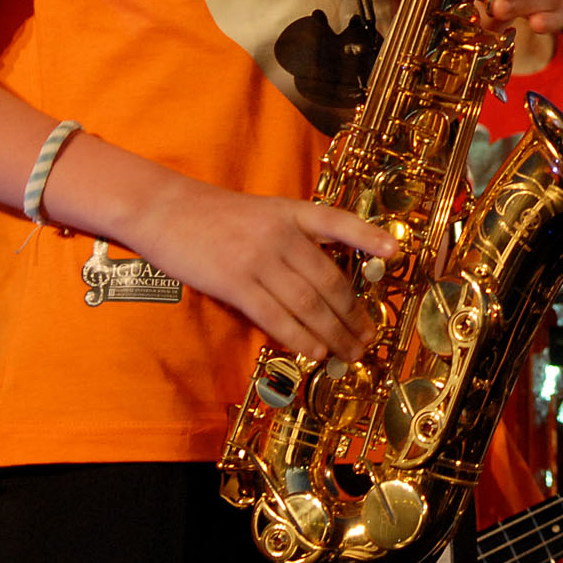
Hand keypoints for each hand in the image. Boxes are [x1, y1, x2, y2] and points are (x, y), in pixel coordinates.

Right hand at [129, 177, 395, 361]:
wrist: (166, 211)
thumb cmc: (216, 216)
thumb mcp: (264, 212)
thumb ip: (295, 236)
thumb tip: (326, 277)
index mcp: (291, 212)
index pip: (338, 221)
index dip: (369, 237)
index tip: (396, 252)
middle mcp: (281, 233)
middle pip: (330, 280)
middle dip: (354, 313)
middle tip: (368, 336)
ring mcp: (259, 258)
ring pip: (308, 303)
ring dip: (334, 333)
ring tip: (350, 351)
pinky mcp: (235, 282)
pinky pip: (276, 316)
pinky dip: (300, 337)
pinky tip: (315, 351)